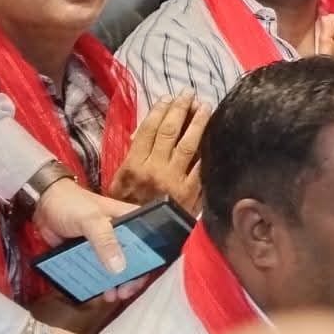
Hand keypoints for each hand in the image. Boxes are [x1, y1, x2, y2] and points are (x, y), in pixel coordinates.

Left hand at [30, 179, 139, 300]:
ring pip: (116, 266)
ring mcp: (104, 244)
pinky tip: (96, 292)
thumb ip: (105, 241)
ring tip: (110, 296)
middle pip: (134, 257)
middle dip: (132, 277)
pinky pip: (98, 269)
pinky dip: (99, 281)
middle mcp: (121, 232)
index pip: (149, 240)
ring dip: (115, 283)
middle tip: (124, 292)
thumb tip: (119, 269)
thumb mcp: (90, 220)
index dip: (150, 258)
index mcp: (129, 219)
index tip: (142, 276)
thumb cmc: (72, 205)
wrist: (42, 204)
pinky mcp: (89, 253)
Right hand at [108, 92, 208, 213]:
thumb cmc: (126, 207)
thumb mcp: (120, 181)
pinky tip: (214, 134)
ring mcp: (174, 182)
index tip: (168, 97)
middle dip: (181, 109)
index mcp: (133, 166)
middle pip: (170, 132)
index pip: (149, 130)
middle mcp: (154, 171)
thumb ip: (132, 155)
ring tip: (204, 106)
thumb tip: (142, 131)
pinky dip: (208, 148)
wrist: (138, 239)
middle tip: (189, 94)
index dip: (159, 110)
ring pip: (189, 144)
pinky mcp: (191, 194)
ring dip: (197, 122)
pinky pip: (201, 166)